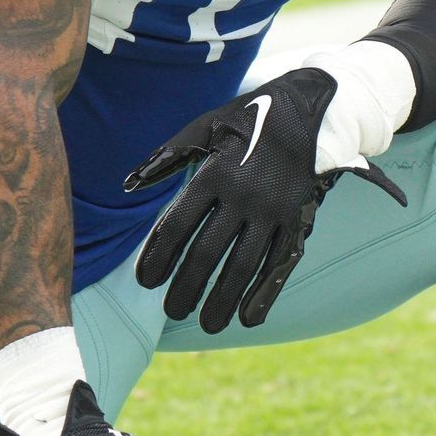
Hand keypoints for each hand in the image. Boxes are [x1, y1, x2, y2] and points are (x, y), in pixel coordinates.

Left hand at [125, 68, 405, 333]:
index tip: (146, 281)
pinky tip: (248, 318)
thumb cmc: (244, 120)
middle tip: (172, 311)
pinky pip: (278, 263)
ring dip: (223, 299)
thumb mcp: (202, 127)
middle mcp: (243, 195)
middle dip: (187, 287)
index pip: (177, 225)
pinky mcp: (296, 220)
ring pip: (244, 265)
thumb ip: (166, 158)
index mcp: (214, 173)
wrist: (306, 110)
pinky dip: (264, 294)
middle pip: (207, 252)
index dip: (158, 257)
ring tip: (206, 326)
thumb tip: (128, 185)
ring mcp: (273, 210)